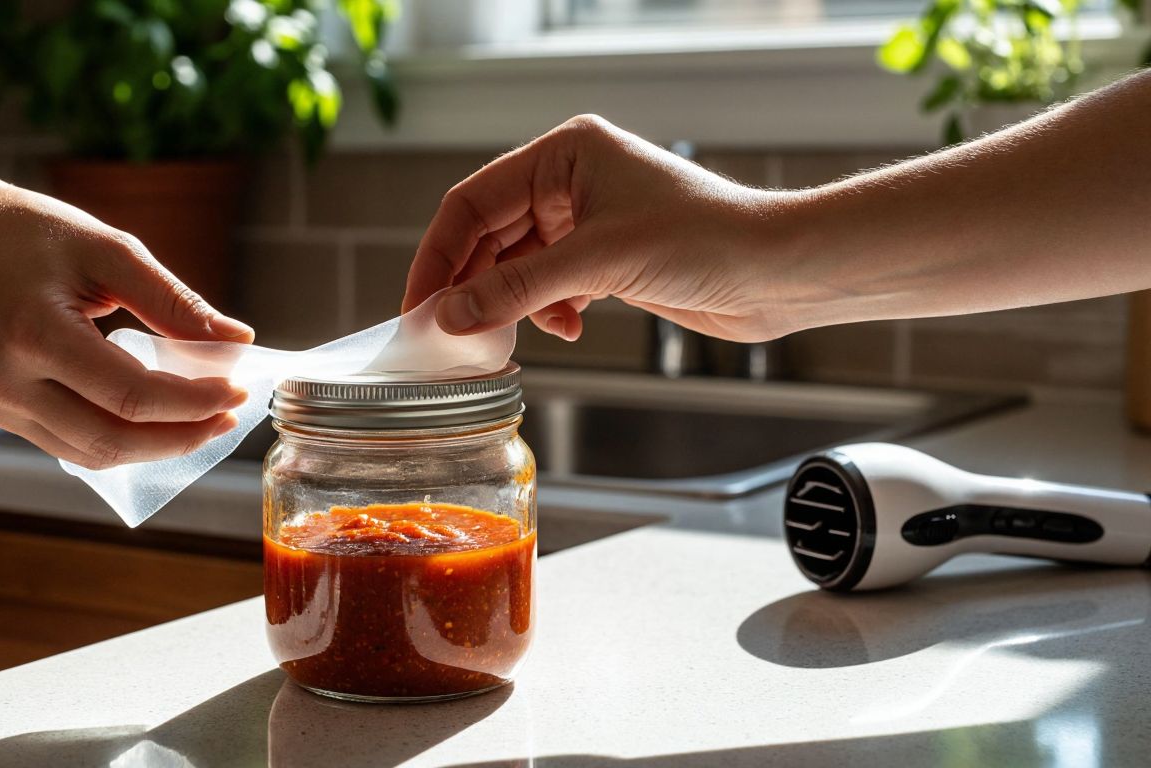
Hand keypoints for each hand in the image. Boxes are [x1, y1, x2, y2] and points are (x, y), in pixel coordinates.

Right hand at [0, 183, 252, 469]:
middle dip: (182, 435)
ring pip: (95, 454)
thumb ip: (174, 302)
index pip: (129, 395)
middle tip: (229, 413)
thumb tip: (239, 340)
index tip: (238, 388)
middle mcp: (7, 382)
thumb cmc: (32, 235)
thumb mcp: (110, 251)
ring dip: (158, 446)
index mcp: (31, 334)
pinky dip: (125, 440)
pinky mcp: (0, 413)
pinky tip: (161, 419)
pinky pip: (74, 445)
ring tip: (205, 418)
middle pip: (112, 439)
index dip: (192, 402)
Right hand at [402, 115, 807, 342]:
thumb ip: (517, 289)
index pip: (473, 202)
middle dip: (473, 285)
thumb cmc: (706, 240)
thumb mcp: (598, 262)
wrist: (777, 272)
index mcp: (564, 153)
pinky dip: (547, 311)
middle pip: (490, 236)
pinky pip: (549, 286)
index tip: (417, 305)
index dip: (438, 255)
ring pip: (518, 266)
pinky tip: (568, 327)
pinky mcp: (607, 259)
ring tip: (506, 336)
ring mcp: (588, 221)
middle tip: (449, 334)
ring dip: (512, 304)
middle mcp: (571, 180)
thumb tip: (451, 316)